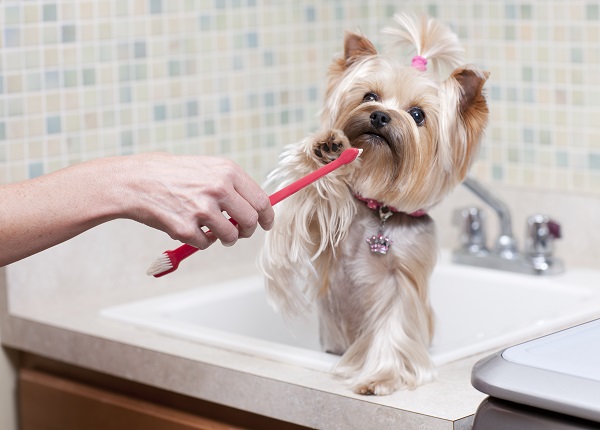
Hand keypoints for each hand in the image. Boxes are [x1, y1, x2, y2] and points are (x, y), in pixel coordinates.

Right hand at [119, 153, 274, 248]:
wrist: (133, 181)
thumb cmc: (170, 173)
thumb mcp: (206, 166)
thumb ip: (231, 185)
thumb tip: (255, 206)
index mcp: (227, 171)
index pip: (261, 201)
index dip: (267, 217)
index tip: (266, 224)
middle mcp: (218, 189)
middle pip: (250, 221)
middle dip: (246, 231)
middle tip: (238, 232)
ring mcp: (202, 209)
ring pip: (230, 237)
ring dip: (223, 238)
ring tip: (209, 229)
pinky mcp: (185, 228)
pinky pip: (205, 244)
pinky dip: (199, 241)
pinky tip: (188, 227)